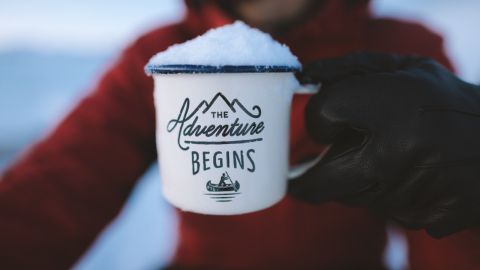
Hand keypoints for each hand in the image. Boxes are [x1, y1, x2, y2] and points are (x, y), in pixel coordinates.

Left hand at [289, 53, 479, 237]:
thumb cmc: (448, 102)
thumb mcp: (404, 70)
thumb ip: (349, 70)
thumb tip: (303, 79)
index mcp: (395, 109)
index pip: (324, 112)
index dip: (319, 115)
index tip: (327, 119)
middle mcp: (399, 156)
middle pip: (320, 181)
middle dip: (309, 177)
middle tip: (301, 174)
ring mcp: (411, 195)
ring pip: (350, 195)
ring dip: (354, 179)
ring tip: (383, 156)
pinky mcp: (425, 219)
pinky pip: (381, 209)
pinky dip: (382, 193)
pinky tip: (406, 175)